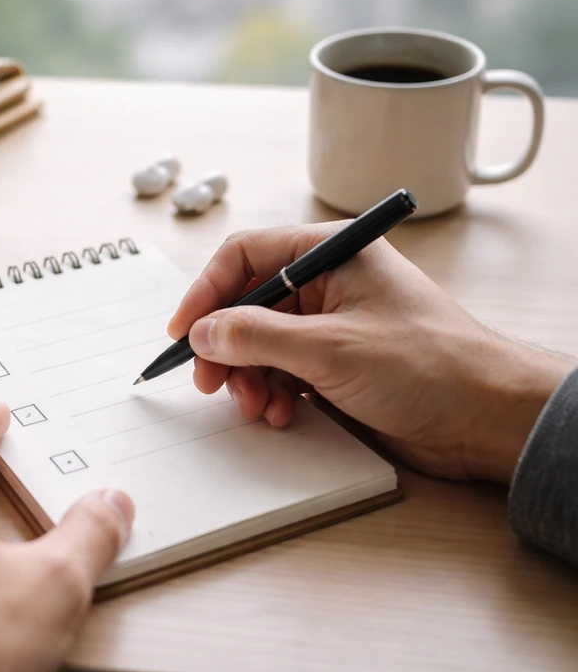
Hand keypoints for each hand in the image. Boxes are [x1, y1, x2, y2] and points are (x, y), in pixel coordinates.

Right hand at [169, 224, 572, 484]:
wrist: (487, 418)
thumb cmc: (430, 365)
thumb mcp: (330, 348)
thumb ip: (257, 337)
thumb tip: (203, 332)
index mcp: (330, 253)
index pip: (244, 256)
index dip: (206, 292)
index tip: (183, 331)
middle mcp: (327, 283)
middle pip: (246, 304)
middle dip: (225, 346)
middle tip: (210, 382)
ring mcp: (330, 324)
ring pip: (260, 343)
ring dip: (248, 377)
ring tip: (256, 407)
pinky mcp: (335, 363)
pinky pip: (281, 371)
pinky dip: (271, 393)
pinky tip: (280, 414)